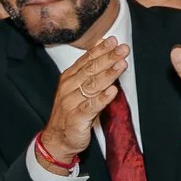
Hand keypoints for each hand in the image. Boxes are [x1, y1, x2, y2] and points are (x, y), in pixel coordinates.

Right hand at [42, 37, 128, 160]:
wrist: (58, 139)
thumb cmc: (72, 111)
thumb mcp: (80, 88)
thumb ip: (90, 70)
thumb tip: (103, 48)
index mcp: (69, 78)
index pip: (86, 60)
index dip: (100, 50)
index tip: (114, 41)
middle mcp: (68, 88)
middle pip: (90, 70)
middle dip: (108, 58)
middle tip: (123, 49)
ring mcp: (71, 102)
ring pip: (92, 86)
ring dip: (108, 74)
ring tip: (121, 64)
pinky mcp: (76, 118)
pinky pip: (91, 106)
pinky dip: (102, 98)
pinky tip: (113, 91)